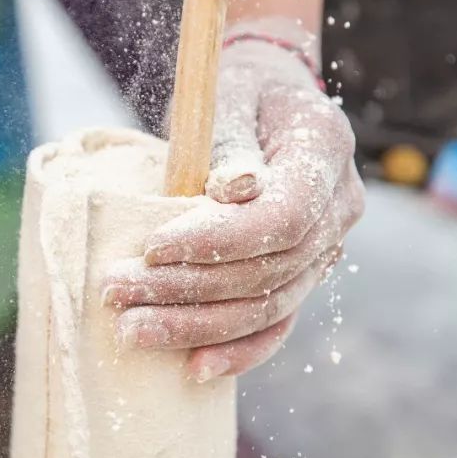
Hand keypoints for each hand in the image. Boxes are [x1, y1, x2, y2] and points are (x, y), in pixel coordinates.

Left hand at [103, 18, 364, 381]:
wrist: (268, 99)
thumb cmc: (239, 89)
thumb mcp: (229, 93)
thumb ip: (229, 140)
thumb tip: (229, 190)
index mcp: (326, 150)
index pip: (283, 217)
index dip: (218, 241)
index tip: (153, 246)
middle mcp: (339, 206)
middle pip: (271, 269)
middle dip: (189, 288)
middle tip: (117, 291)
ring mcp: (326, 246)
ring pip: (269, 304)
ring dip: (198, 324)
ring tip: (132, 329)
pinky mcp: (302, 273)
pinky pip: (278, 321)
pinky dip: (239, 348)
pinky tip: (195, 368)